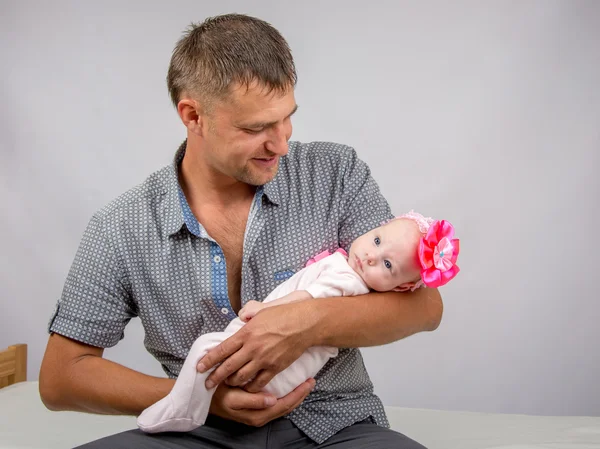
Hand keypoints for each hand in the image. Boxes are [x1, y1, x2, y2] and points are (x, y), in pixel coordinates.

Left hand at [198, 301, 316, 392]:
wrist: (304, 324)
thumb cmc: (284, 315)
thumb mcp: (262, 311)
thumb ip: (248, 316)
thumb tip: (240, 317)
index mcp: (246, 333)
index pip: (222, 349)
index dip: (209, 360)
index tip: (199, 366)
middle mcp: (252, 348)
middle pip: (228, 367)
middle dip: (215, 377)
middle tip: (207, 383)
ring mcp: (263, 359)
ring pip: (241, 377)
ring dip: (232, 382)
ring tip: (228, 383)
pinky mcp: (275, 367)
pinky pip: (259, 382)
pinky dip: (251, 387)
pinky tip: (248, 387)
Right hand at [209, 378, 314, 426]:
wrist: (206, 398)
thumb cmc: (220, 396)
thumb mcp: (233, 399)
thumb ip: (253, 401)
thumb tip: (273, 400)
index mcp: (258, 414)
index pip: (285, 405)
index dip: (298, 394)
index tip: (308, 382)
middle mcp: (262, 416)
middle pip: (288, 406)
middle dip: (301, 394)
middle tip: (312, 380)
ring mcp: (260, 412)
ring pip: (284, 405)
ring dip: (296, 395)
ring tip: (306, 382)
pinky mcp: (258, 407)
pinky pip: (278, 403)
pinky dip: (287, 395)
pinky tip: (291, 386)